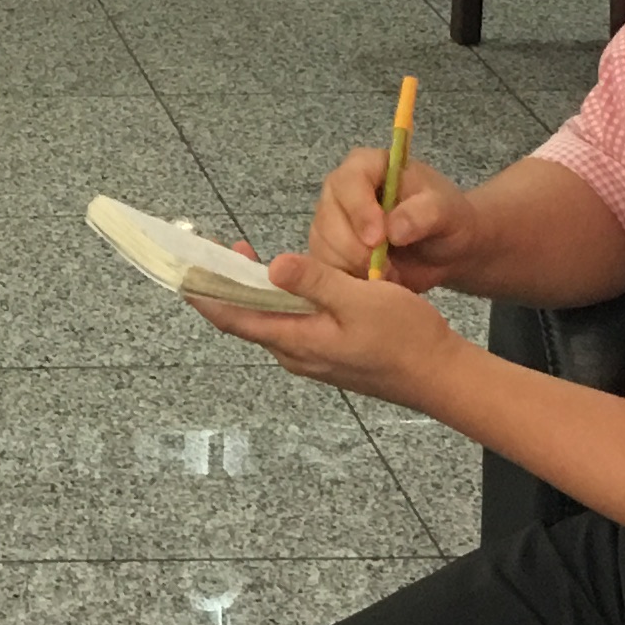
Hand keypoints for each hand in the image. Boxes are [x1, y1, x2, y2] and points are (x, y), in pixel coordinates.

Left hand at [187, 251, 463, 408]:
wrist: (441, 376)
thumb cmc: (405, 339)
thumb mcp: (359, 300)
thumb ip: (315, 282)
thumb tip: (272, 266)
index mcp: (296, 341)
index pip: (233, 317)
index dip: (205, 293)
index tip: (184, 269)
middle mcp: (296, 354)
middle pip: (247, 319)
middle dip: (228, 285)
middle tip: (222, 248)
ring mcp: (312, 357)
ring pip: (270, 322)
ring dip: (255, 292)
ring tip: (249, 259)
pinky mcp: (328, 355)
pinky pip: (292, 326)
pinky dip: (281, 302)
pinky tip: (291, 284)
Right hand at [307, 145, 480, 293]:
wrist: (445, 249)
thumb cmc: (446, 219)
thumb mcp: (446, 211)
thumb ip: (424, 213)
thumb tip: (394, 230)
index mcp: (367, 165)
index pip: (348, 181)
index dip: (359, 210)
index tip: (379, 239)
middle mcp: (341, 190)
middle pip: (328, 217)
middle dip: (355, 248)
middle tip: (388, 267)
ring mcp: (331, 220)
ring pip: (323, 246)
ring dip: (353, 267)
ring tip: (389, 275)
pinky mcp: (329, 250)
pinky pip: (325, 267)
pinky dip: (347, 281)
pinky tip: (376, 282)